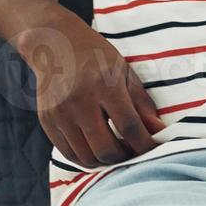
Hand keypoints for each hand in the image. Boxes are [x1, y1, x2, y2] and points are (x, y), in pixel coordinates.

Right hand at [16, 14, 164, 166]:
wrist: (55, 44)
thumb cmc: (97, 57)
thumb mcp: (125, 72)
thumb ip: (142, 103)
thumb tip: (159, 131)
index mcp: (105, 86)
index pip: (129, 126)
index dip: (145, 144)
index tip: (154, 148)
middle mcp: (80, 101)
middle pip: (106, 149)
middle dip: (126, 157)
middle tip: (134, 152)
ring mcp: (60, 114)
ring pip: (87, 157)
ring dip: (106, 161)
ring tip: (118, 151)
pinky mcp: (46, 121)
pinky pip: (68, 153)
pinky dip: (86, 159)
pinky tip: (97, 150)